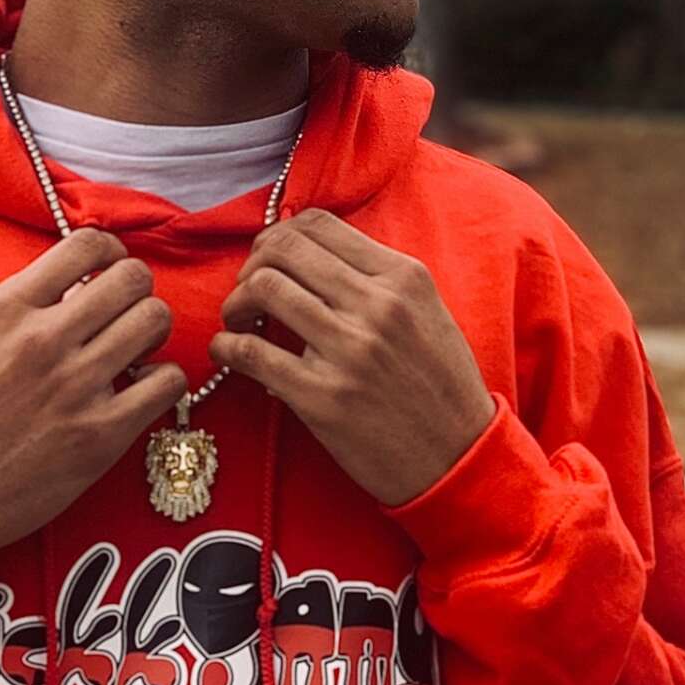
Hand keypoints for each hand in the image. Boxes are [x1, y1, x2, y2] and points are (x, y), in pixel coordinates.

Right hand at [0, 229, 187, 566]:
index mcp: (6, 308)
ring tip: (134, 353)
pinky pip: (167, 382)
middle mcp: (43, 339)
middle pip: (133, 278)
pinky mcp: (100, 435)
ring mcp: (75, 387)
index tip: (108, 273)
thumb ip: (22, 310)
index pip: (87, 244)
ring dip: (152, 332)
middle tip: (125, 316)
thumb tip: (78, 288)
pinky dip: (162, 381)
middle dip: (137, 291)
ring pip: (155, 321)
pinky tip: (140, 392)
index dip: (111, 253)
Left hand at [210, 208, 496, 507]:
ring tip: (239, 322)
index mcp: (403, 278)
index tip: (270, 261)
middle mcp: (377, 306)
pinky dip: (225, 346)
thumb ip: (378, 280)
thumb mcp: (428, 313)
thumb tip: (310, 256)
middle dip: (252, 265)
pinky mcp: (321, 397)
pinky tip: (227, 352)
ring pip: (263, 289)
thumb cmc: (440, 388)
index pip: (318, 224)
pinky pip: (250, 353)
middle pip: (283, 249)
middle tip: (248, 292)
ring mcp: (349, 351)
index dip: (278, 236)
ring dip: (235, 302)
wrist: (460, 459)